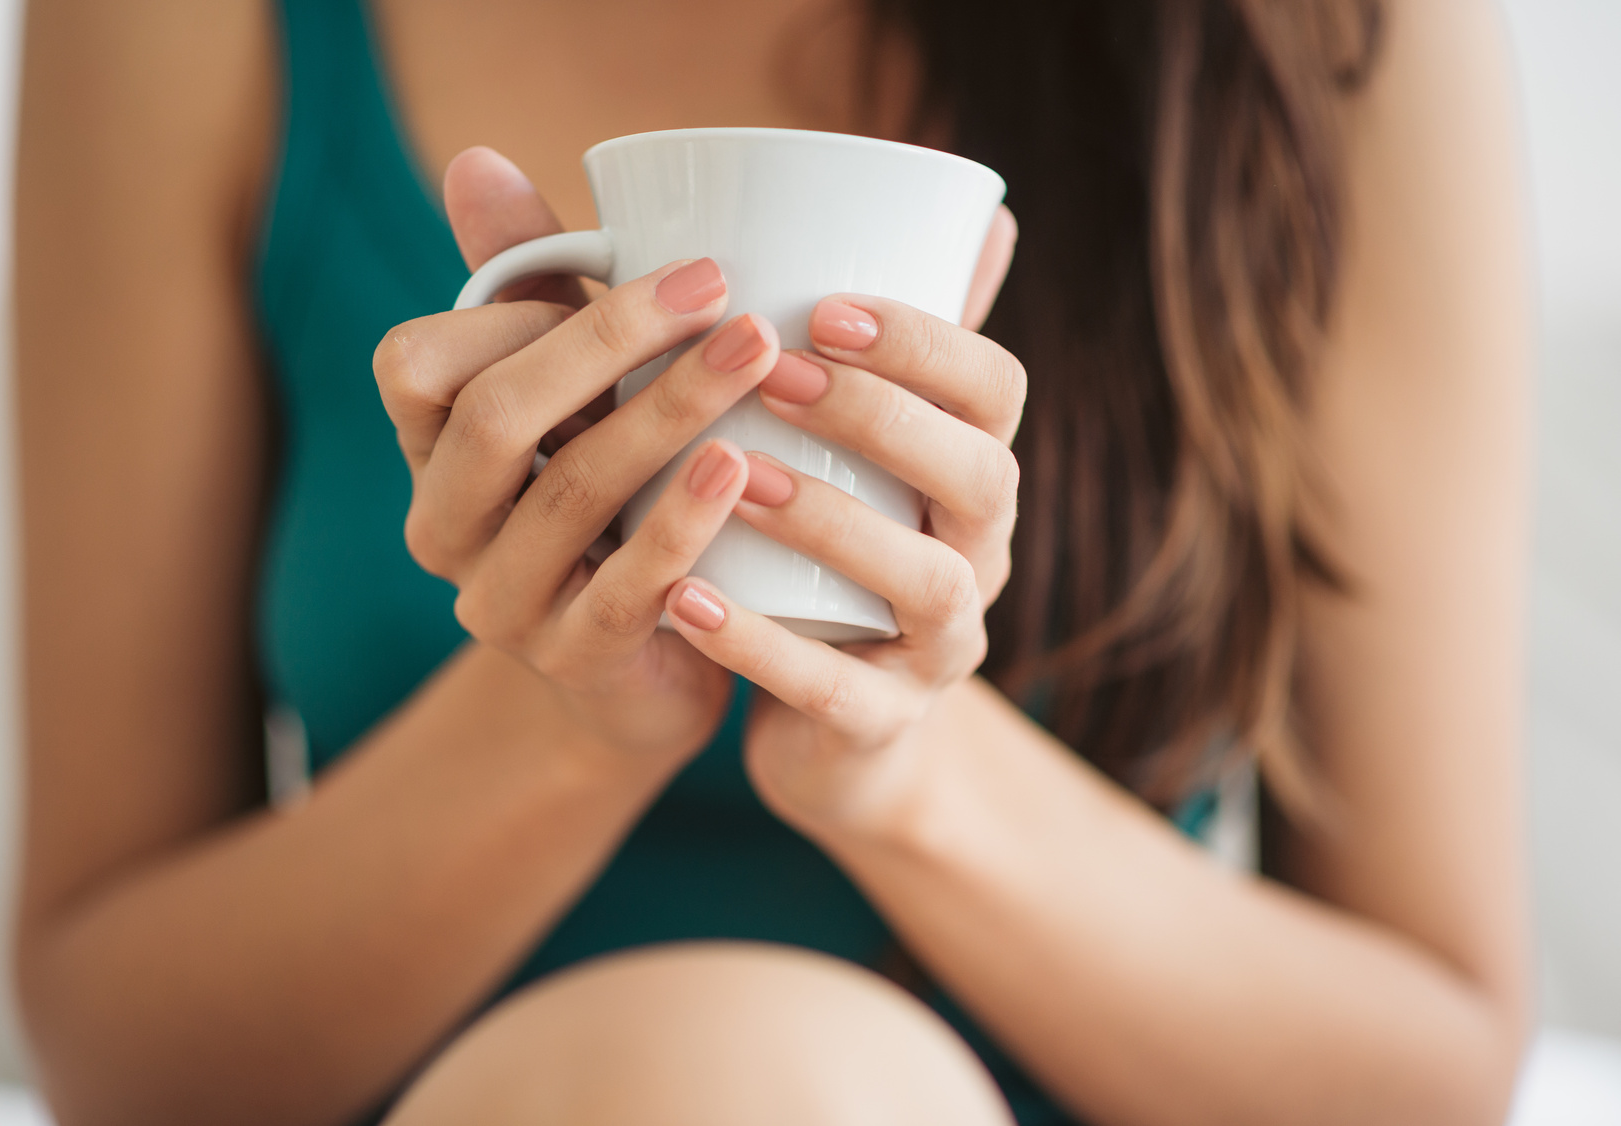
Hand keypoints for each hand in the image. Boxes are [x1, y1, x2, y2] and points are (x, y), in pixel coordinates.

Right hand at [374, 148, 781, 760]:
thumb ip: (529, 284)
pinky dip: (681, 526)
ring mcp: (502, 603)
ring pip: (570, 495)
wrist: (643, 669)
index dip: (511, 313)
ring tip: (758, 354)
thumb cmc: (616, 498)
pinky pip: (622, 592)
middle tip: (724, 290)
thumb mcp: (576, 392)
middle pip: (495, 420)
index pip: (418, 364)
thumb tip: (474, 160)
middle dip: (609, 342)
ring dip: (669, 414)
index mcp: (433, 451)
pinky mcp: (573, 661)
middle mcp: (445, 527)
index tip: (645, 268)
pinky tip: (739, 470)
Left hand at [661, 208, 1025, 836]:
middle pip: (981, 475)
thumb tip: (840, 212)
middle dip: (884, 417)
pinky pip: (839, 691)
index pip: (996, 390)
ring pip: (928, 583)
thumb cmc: (822, 554)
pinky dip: (762, 647)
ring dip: (833, 521)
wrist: (830, 726)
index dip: (928, 343)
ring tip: (736, 477)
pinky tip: (684, 600)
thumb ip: (840, 343)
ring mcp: (940, 647)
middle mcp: (979, 555)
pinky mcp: (882, 724)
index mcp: (970, 472)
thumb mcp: (839, 453)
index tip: (827, 305)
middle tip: (775, 374)